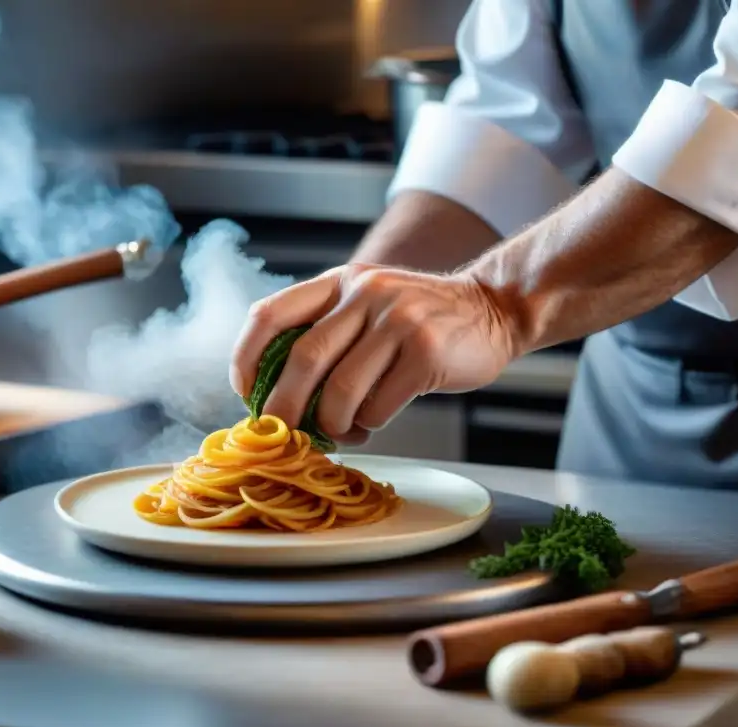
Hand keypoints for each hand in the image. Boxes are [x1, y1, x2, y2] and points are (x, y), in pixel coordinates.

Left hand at [230, 264, 518, 444]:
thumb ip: (328, 332)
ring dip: (333, 423)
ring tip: (341, 431)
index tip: (244, 391)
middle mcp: (365, 293)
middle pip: (303, 358)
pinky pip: (379, 406)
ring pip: (341, 390)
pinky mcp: (425, 352)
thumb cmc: (419, 320)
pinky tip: (375, 421)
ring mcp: (398, 320)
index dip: (246, 356)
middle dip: (283, 407)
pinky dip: (369, 424)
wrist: (493, 310)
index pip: (271, 313)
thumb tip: (276, 395)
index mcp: (339, 281)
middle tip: (282, 433)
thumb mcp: (368, 303)